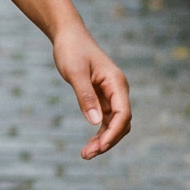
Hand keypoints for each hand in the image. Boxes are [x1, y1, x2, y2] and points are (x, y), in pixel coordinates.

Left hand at [52, 25, 130, 159]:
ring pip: (113, 124)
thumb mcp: (75, 72)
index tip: (100, 147)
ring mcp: (110, 94)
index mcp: (116, 83)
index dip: (113, 133)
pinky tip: (89, 143)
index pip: (123, 114)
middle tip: (88, 154)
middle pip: (121, 123)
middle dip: (107, 141)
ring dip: (102, 139)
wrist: (67, 34)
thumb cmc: (71, 49)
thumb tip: (95, 122)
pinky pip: (104, 119)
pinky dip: (98, 131)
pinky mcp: (101, 96)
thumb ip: (85, 96)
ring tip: (86, 154)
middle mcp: (117, 90)